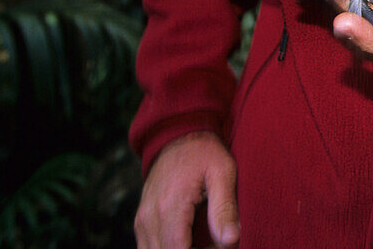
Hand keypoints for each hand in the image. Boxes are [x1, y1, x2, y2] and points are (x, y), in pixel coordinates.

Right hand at [135, 131, 239, 248]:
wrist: (178, 135)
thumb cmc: (204, 152)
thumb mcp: (222, 172)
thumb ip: (225, 208)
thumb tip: (231, 241)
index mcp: (170, 206)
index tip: (220, 245)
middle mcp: (149, 217)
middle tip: (216, 242)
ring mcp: (142, 220)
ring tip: (204, 241)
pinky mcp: (142, 221)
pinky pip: (150, 247)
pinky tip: (191, 241)